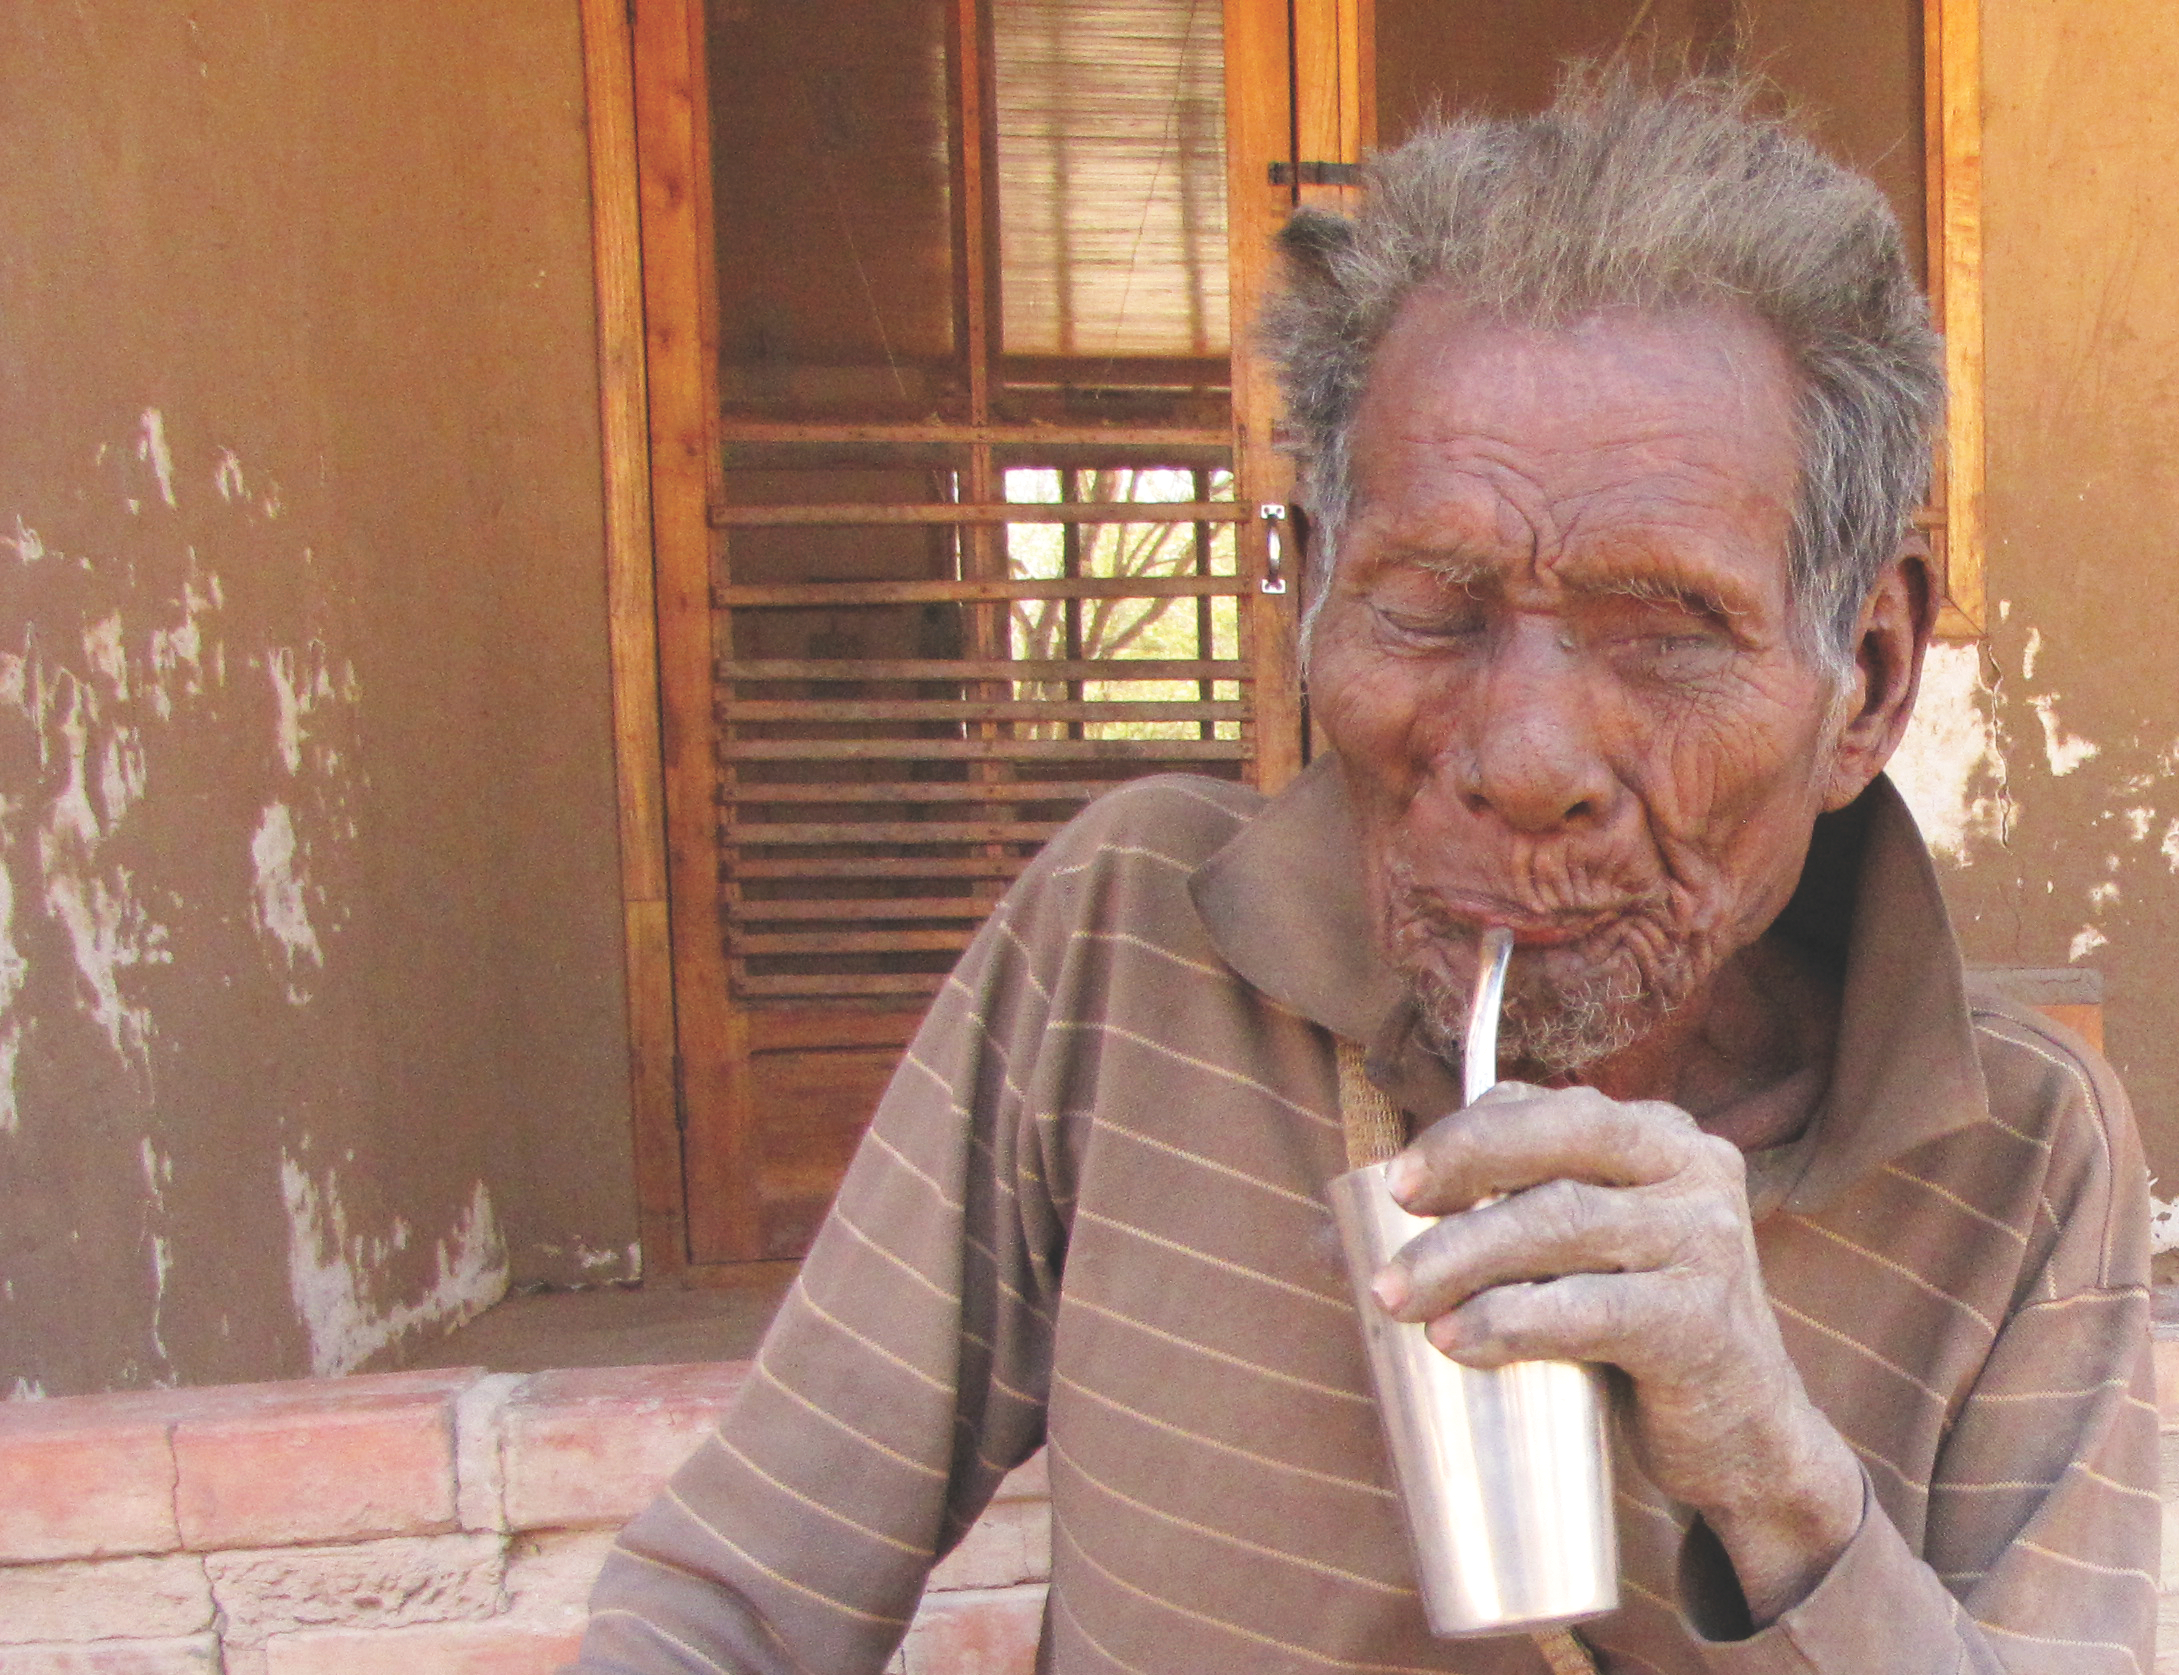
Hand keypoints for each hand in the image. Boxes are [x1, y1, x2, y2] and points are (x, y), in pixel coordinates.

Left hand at [1372, 1082, 1864, 1626]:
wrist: (1741, 1438)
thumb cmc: (1630, 1336)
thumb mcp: (1565, 1265)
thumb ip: (1479, 1231)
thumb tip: (1329, 1241)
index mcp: (1654, 1136)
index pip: (1543, 1105)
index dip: (1462, 1134)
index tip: (1397, 1182)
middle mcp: (1691, 1168)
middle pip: (1555, 1142)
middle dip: (1459, 1173)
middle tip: (1388, 1228)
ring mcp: (1706, 1240)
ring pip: (1561, 1222)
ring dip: (1462, 1259)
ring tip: (1398, 1301)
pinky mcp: (1704, 1322)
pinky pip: (1590, 1309)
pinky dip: (1510, 1322)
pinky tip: (1455, 1342)